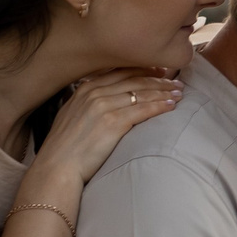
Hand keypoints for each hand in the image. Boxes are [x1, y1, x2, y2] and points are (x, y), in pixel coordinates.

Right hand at [31, 67, 183, 185]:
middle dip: (158, 79)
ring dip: (164, 91)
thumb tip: (102, 100)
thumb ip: (87, 102)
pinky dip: (160, 106)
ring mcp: (104, 105)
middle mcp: (94, 92)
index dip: (143, 70)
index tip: (159, 71)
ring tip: (179, 92)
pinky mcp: (113, 122)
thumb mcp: (71, 115)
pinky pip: (143, 109)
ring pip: (141, 92)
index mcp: (85, 88)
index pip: (121, 72)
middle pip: (134, 79)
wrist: (57, 167)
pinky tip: (172, 105)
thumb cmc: (64, 148)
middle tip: (176, 81)